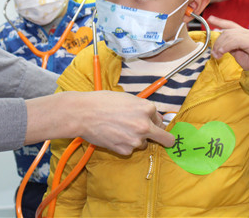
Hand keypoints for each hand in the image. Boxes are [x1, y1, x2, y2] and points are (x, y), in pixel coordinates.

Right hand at [26, 91, 175, 154]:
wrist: (82, 113)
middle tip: (164, 141)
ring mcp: (136, 139)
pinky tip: (112, 135)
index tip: (150, 124)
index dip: (154, 121)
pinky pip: (129, 149)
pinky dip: (123, 145)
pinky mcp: (125, 150)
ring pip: (143, 144)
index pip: (160, 120)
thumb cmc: (101, 102)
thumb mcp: (126, 98)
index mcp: (147, 108)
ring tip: (119, 130)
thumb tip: (153, 118)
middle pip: (166, 139)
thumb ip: (141, 108)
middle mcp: (145, 125)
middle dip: (165, 140)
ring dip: (136, 140)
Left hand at [208, 15, 248, 70]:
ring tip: (218, 55)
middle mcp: (247, 32)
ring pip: (229, 36)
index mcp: (243, 33)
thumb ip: (229, 46)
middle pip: (226, 32)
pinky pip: (235, 41)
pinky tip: (222, 52)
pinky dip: (226, 47)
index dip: (219, 21)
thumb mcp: (236, 52)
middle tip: (214, 53)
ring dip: (220, 46)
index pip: (230, 24)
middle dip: (217, 42)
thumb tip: (218, 44)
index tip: (210, 18)